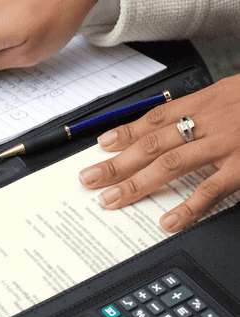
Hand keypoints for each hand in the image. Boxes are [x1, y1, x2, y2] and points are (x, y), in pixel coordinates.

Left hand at [79, 74, 239, 232]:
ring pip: (170, 164)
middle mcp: (209, 121)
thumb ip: (196, 110)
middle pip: (151, 144)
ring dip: (137, 183)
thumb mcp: (228, 94)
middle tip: (89, 179)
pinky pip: (212, 189)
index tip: (99, 146)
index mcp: (204, 103)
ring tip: (112, 200)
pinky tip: (166, 222)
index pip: (153, 119)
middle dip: (116, 163)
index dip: (123, 133)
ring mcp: (226, 145)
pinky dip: (187, 207)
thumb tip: (160, 127)